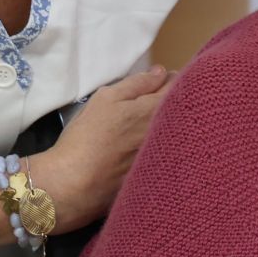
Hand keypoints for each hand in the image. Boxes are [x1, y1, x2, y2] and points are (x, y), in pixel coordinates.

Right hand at [36, 66, 173, 229]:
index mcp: (157, 111)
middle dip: (174, 100)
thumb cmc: (88, 137)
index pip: (178, 87)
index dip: (172, 80)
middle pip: (181, 110)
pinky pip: (168, 152)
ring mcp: (165, 157)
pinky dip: (163, 145)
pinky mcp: (158, 176)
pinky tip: (142, 147)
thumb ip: (137, 83)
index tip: (162, 80)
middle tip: (156, 99)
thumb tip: (160, 72)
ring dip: (170, 123)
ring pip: (176, 132)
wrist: (76, 184)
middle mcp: (168, 133)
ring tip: (147, 123)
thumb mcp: (107, 99)